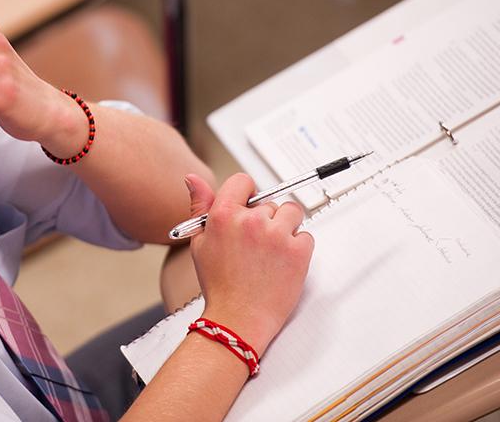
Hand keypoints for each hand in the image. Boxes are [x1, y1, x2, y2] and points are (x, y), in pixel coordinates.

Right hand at [185, 173, 312, 355]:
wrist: (238, 319)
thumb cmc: (219, 285)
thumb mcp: (200, 243)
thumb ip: (200, 206)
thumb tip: (193, 179)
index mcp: (224, 215)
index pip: (243, 182)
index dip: (247, 195)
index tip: (249, 207)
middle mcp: (251, 221)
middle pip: (269, 202)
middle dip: (265, 219)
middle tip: (255, 245)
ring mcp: (277, 235)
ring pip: (291, 214)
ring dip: (285, 228)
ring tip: (270, 253)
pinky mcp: (299, 251)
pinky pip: (306, 235)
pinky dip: (298, 247)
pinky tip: (281, 263)